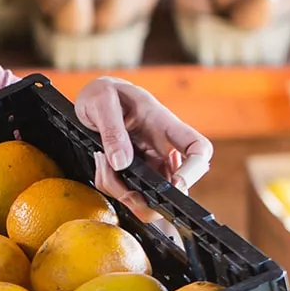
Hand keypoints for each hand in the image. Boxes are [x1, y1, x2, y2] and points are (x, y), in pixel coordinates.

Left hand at [74, 76, 212, 223]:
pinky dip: (111, 185)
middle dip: (150, 198)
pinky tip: (101, 164)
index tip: (176, 183)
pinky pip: (127, 189)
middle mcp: (161, 146)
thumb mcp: (101, 101)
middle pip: (175, 185)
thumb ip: (112, 131)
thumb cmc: (103, 92)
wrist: (92, 96)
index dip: (195, 169)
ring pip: (149, 194)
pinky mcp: (133, 169)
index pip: (197, 148)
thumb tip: (121, 163)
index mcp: (162, 124)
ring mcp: (148, 160)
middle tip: (125, 191)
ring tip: (102, 162)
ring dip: (123, 190)